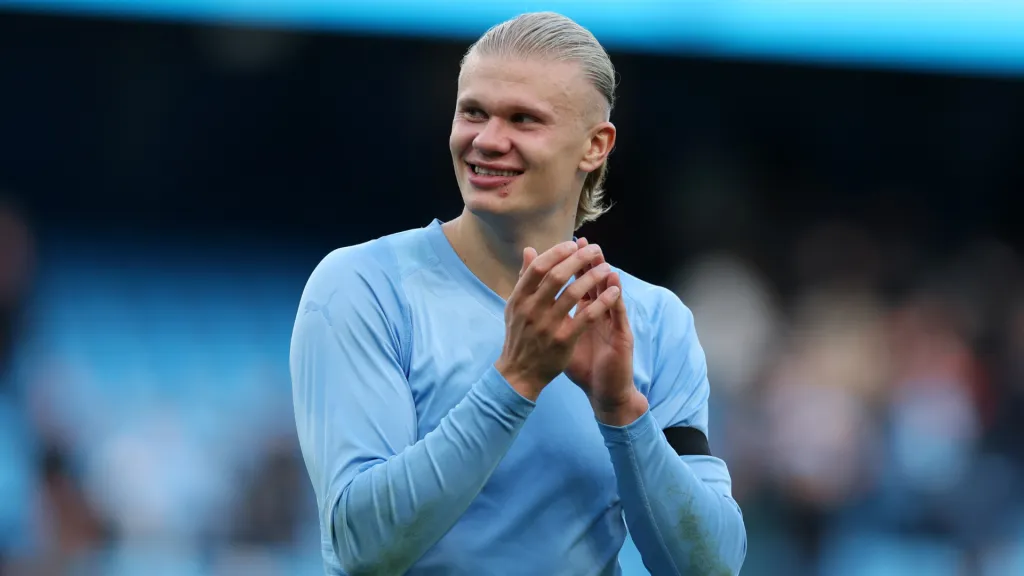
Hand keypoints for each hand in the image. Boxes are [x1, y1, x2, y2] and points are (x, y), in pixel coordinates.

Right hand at [495, 240, 620, 400]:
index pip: (538, 267)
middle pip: (557, 276)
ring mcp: (548, 325)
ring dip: (593, 277)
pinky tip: (614, 292)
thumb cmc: (520, 335)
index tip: (572, 244)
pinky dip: (603, 302)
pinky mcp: (564, 340)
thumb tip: (529, 250)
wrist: (520, 373)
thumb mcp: (515, 306)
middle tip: (595, 250)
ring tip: (607, 268)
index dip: (556, 252)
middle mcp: (531, 309)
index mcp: (519, 298)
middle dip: (579, 259)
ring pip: (574, 293)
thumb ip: (524, 278)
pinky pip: (587, 316)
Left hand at [564, 238, 648, 425]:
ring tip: (601, 257)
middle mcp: (601, 314)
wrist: (603, 391)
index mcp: (585, 312)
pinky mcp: (623, 336)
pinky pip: (619, 315)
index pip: (579, 283)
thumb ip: (547, 317)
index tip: (563, 249)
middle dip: (588, 263)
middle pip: (596, 282)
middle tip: (584, 244)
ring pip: (610, 293)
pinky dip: (615, 299)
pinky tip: (614, 287)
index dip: (571, 267)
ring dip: (605, 275)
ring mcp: (613, 323)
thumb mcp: (560, 339)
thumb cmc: (582, 366)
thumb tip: (530, 300)